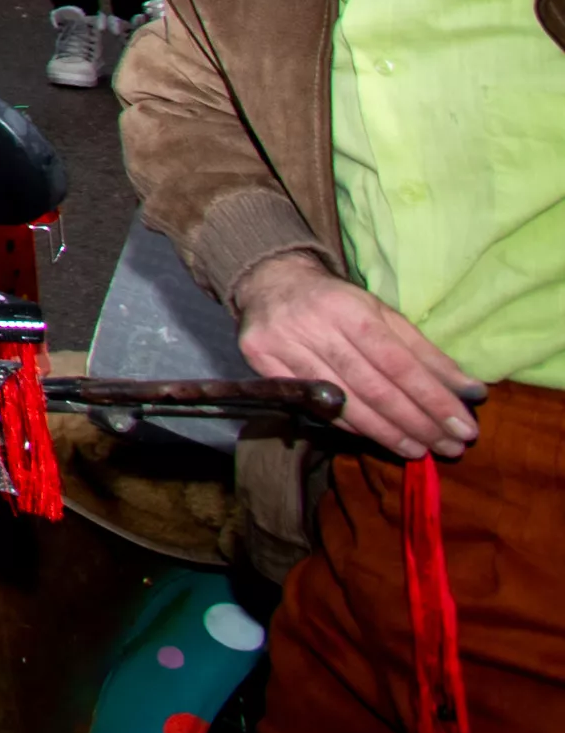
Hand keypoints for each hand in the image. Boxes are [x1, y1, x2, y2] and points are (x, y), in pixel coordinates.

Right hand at [236, 255, 481, 457]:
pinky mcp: (261, 362)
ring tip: (420, 450)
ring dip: (388, 433)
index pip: (398, 363)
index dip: (433, 398)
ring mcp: (283, 346)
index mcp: (350, 308)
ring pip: (344, 402)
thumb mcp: (383, 315)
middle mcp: (314, 326)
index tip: (464, 427)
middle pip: (373, 387)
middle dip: (417, 422)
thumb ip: (426, 353)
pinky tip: (378, 437)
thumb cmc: (338, 302)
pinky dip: (352, 425)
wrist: (271, 282)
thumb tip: (471, 391)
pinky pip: (314, 405)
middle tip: (450, 447)